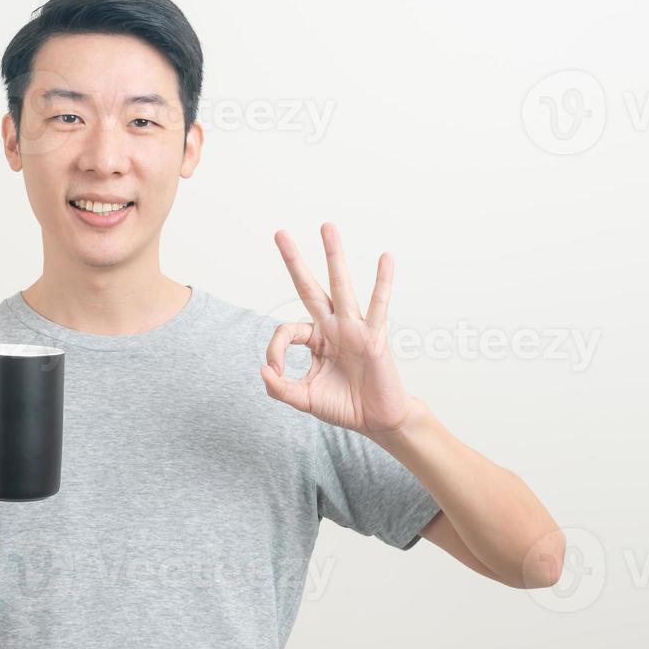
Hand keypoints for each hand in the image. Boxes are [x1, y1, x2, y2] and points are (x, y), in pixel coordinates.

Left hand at [260, 222, 411, 436]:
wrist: (376, 420)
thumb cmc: (344, 405)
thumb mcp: (304, 399)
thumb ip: (280, 388)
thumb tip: (262, 371)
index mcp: (316, 338)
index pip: (287, 330)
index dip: (275, 350)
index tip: (274, 371)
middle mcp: (333, 326)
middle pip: (310, 287)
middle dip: (295, 261)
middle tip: (279, 233)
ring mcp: (354, 328)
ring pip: (340, 286)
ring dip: (333, 256)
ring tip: (326, 227)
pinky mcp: (374, 336)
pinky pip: (378, 305)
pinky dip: (383, 282)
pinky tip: (386, 258)